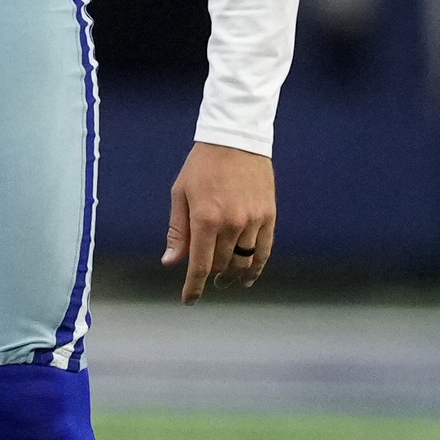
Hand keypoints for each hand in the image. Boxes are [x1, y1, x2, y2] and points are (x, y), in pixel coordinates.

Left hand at [162, 142, 277, 300]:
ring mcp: (253, 220)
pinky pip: (265, 250)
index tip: (189, 299)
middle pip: (222, 264)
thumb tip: (170, 262)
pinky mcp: (269, 215)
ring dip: (233, 275)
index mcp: (205, 219)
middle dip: (212, 276)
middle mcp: (231, 223)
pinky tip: (249, 276)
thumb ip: (177, 231)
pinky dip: (257, 267)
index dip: (194, 287)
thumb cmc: (201, 166)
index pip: (200, 265)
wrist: (235, 140)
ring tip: (226, 280)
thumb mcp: (180, 194)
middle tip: (206, 280)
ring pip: (244, 261)